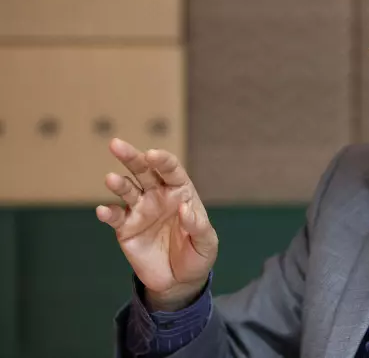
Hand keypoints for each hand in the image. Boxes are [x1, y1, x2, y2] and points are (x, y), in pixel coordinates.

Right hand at [96, 138, 217, 310]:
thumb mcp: (207, 243)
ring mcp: (140, 210)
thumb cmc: (197, 255)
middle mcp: (158, 196)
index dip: (162, 161)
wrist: (179, 281)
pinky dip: (107, 213)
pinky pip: (114, 217)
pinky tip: (103, 211)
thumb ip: (198, 226)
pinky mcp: (125, 228)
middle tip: (116, 144)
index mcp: (180, 192)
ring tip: (111, 179)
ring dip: (118, 184)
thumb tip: (184, 209)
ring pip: (126, 190)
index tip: (153, 155)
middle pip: (143, 171)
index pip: (171, 170)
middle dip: (131, 157)